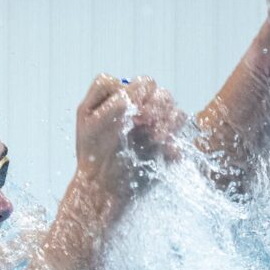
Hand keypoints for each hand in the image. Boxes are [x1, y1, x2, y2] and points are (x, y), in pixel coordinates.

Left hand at [75, 74, 183, 199]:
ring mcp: (154, 123)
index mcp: (120, 98)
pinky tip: (160, 145)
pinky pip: (179, 127)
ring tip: (154, 137)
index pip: (136, 84)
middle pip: (158, 91)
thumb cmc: (92, 154)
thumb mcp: (90, 123)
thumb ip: (110, 105)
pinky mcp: (166, 140)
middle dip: (154, 104)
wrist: (103, 184)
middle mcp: (139, 108)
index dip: (135, 93)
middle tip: (142, 121)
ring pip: (173, 106)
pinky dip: (173, 134)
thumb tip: (131, 97)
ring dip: (166, 119)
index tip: (128, 110)